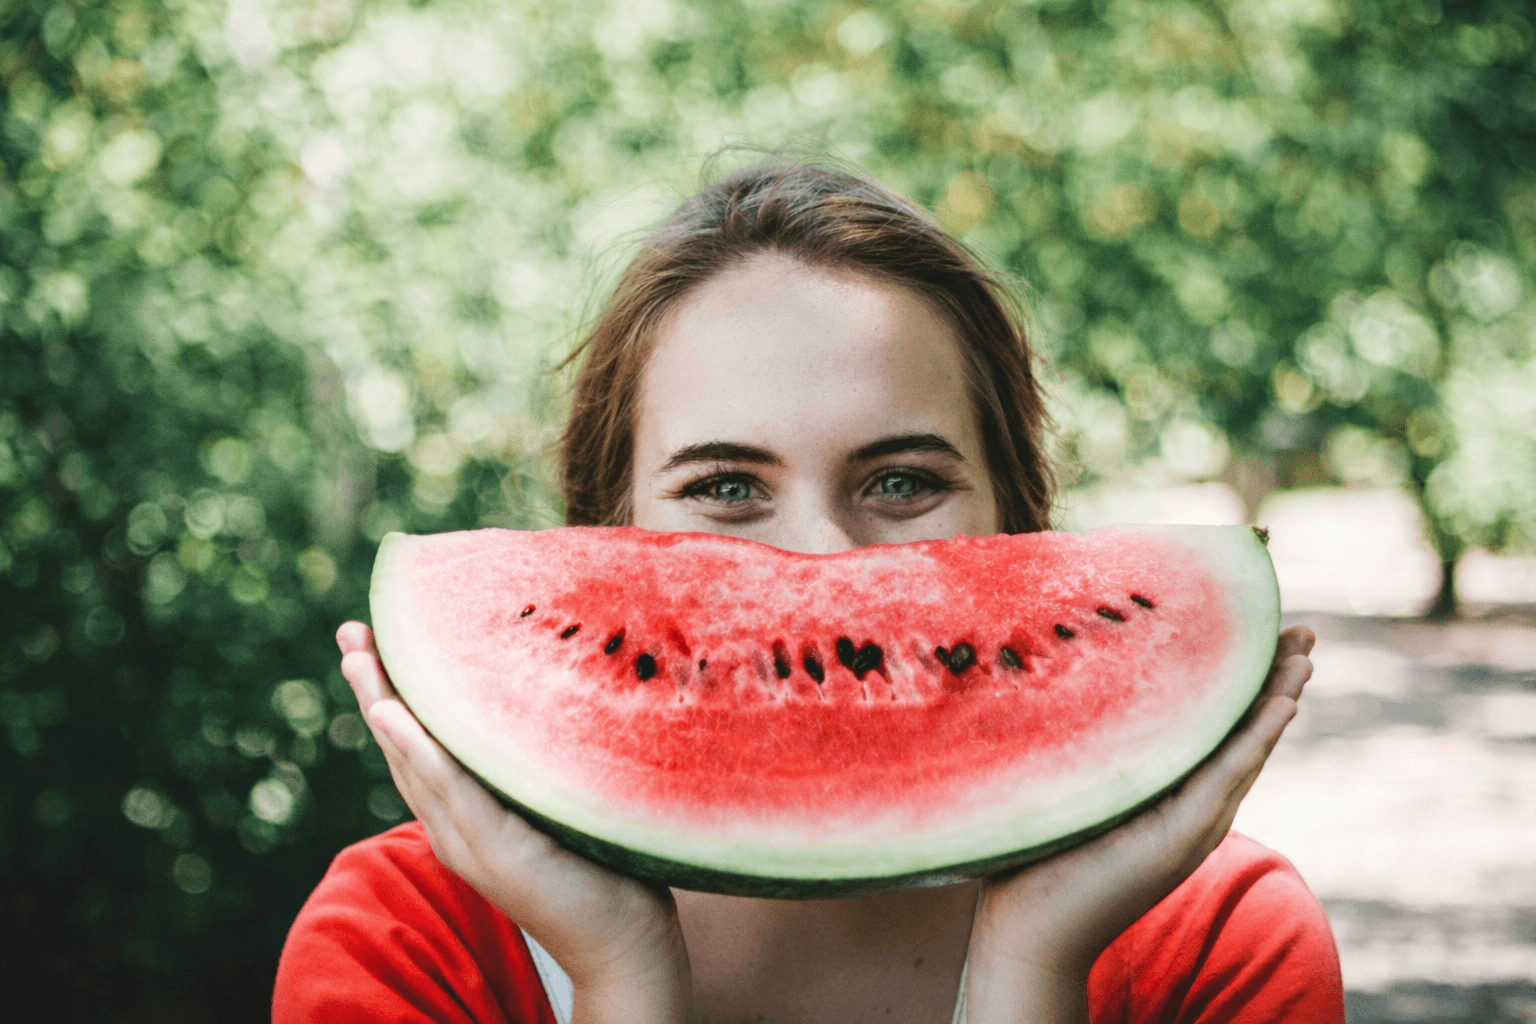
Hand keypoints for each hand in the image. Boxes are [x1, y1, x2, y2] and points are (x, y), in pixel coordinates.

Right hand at [337, 622, 690, 1023]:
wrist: (624, 936)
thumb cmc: (599, 861)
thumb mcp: (554, 795)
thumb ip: (534, 756)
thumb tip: (546, 685)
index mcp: (463, 814)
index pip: (416, 745)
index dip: (389, 693)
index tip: (370, 637)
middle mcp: (453, 828)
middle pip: (402, 747)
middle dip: (373, 687)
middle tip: (352, 630)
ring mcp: (469, 842)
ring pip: (414, 764)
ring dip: (383, 707)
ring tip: (358, 657)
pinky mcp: (497, 851)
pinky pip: (451, 791)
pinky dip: (419, 751)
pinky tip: (394, 716)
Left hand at [964, 625, 1315, 1022]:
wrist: (1028, 930)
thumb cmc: (1036, 855)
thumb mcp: (1074, 781)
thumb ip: (1092, 742)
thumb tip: (1068, 670)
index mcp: (1167, 792)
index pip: (1217, 728)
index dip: (1243, 681)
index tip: (1262, 631)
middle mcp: (1189, 807)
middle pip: (1244, 733)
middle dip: (1276, 681)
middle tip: (1303, 631)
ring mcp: (1192, 825)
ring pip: (1247, 750)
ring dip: (1279, 700)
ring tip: (1304, 657)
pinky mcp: (1181, 839)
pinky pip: (1227, 780)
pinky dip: (1256, 740)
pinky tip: (1282, 705)